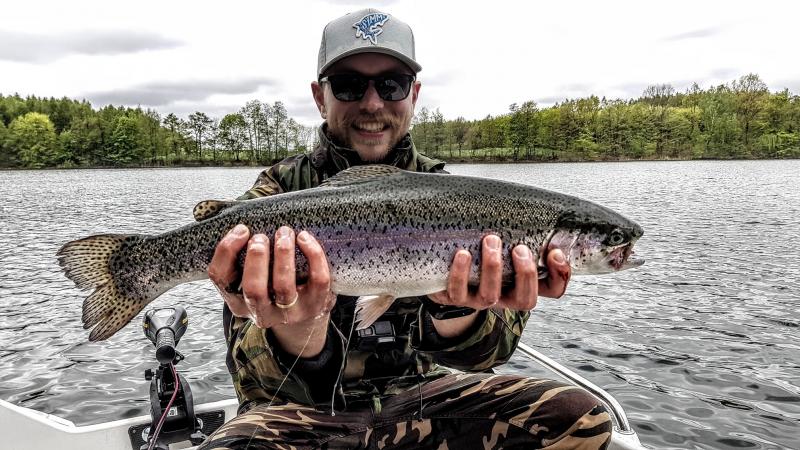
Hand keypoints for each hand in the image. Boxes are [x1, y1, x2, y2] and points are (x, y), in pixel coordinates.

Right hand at [208, 224, 333, 355]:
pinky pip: (317, 280)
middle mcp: (261, 312)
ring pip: (284, 286)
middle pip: (253, 289)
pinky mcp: (315, 305)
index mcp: (238, 302)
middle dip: (256, 258)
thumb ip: (242, 256)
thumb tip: (242, 225)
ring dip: (283, 254)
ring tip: (284, 232)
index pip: (221, 278)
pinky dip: (313, 256)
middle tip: (261, 237)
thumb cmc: (272, 285)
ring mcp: (290, 312)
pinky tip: (305, 238)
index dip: (226, 251)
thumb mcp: (251, 276)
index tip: (241, 230)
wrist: (304, 314)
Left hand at [428, 234, 571, 311]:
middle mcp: (504, 297)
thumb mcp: (507, 245)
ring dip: (493, 267)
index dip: (559, 275)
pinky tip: (463, 253)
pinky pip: (457, 291)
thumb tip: (545, 217)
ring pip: (490, 296)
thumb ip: (526, 235)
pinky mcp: (455, 297)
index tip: (554, 252)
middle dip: (525, 274)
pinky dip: (460, 273)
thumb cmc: (483, 253)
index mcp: (522, 285)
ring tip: (491, 240)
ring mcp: (479, 299)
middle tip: (519, 248)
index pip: (552, 289)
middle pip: (525, 300)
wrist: (447, 271)